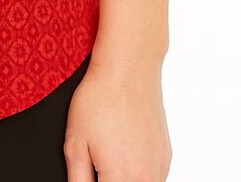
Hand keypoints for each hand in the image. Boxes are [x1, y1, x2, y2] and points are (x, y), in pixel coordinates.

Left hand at [63, 54, 171, 181]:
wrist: (127, 69)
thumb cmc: (99, 99)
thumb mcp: (75, 142)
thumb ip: (77, 179)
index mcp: (120, 177)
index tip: (91, 175)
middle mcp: (146, 178)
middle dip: (109, 180)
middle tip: (98, 164)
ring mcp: (159, 168)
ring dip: (124, 179)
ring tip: (109, 155)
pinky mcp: (166, 156)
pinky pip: (152, 177)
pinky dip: (138, 173)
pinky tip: (123, 151)